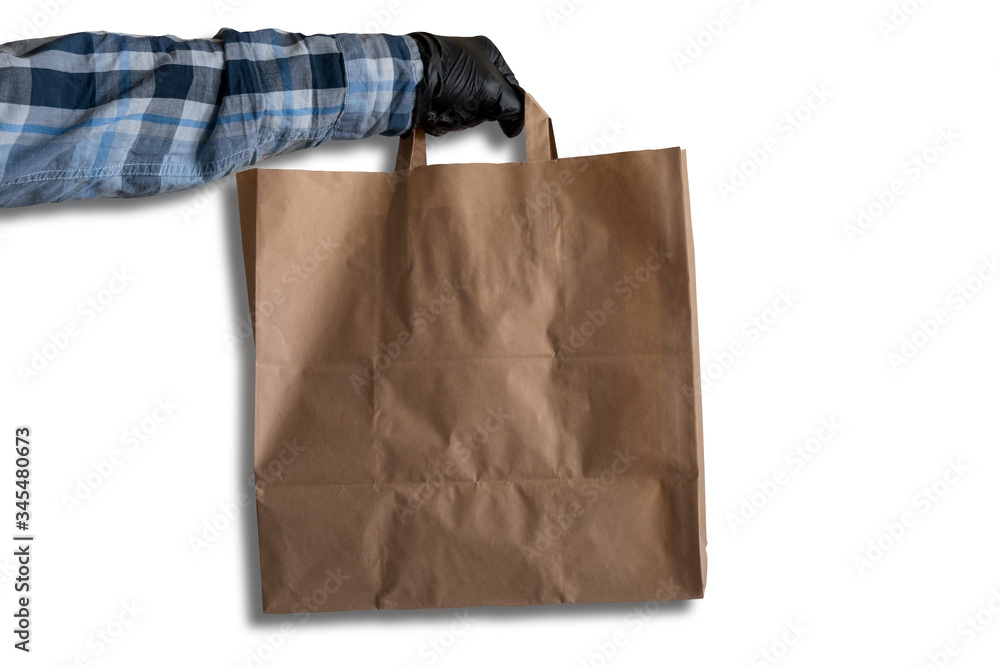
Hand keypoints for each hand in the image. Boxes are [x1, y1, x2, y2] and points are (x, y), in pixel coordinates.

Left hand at [406, 33, 523, 137]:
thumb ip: (513, 106)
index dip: (509, 103)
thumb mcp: (493, 87)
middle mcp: (469, 66)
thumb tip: (518, 124)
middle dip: (477, 112)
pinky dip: (443, 119)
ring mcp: (452, 83)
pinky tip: (436, 110)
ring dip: (459, 117)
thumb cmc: (449, 72)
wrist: (409, 81)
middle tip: (469, 104)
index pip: (510, 85)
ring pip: (468, 115)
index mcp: (486, 53)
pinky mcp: (436, 97)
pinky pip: (449, 118)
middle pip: (488, 104)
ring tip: (447, 106)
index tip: (509, 118)